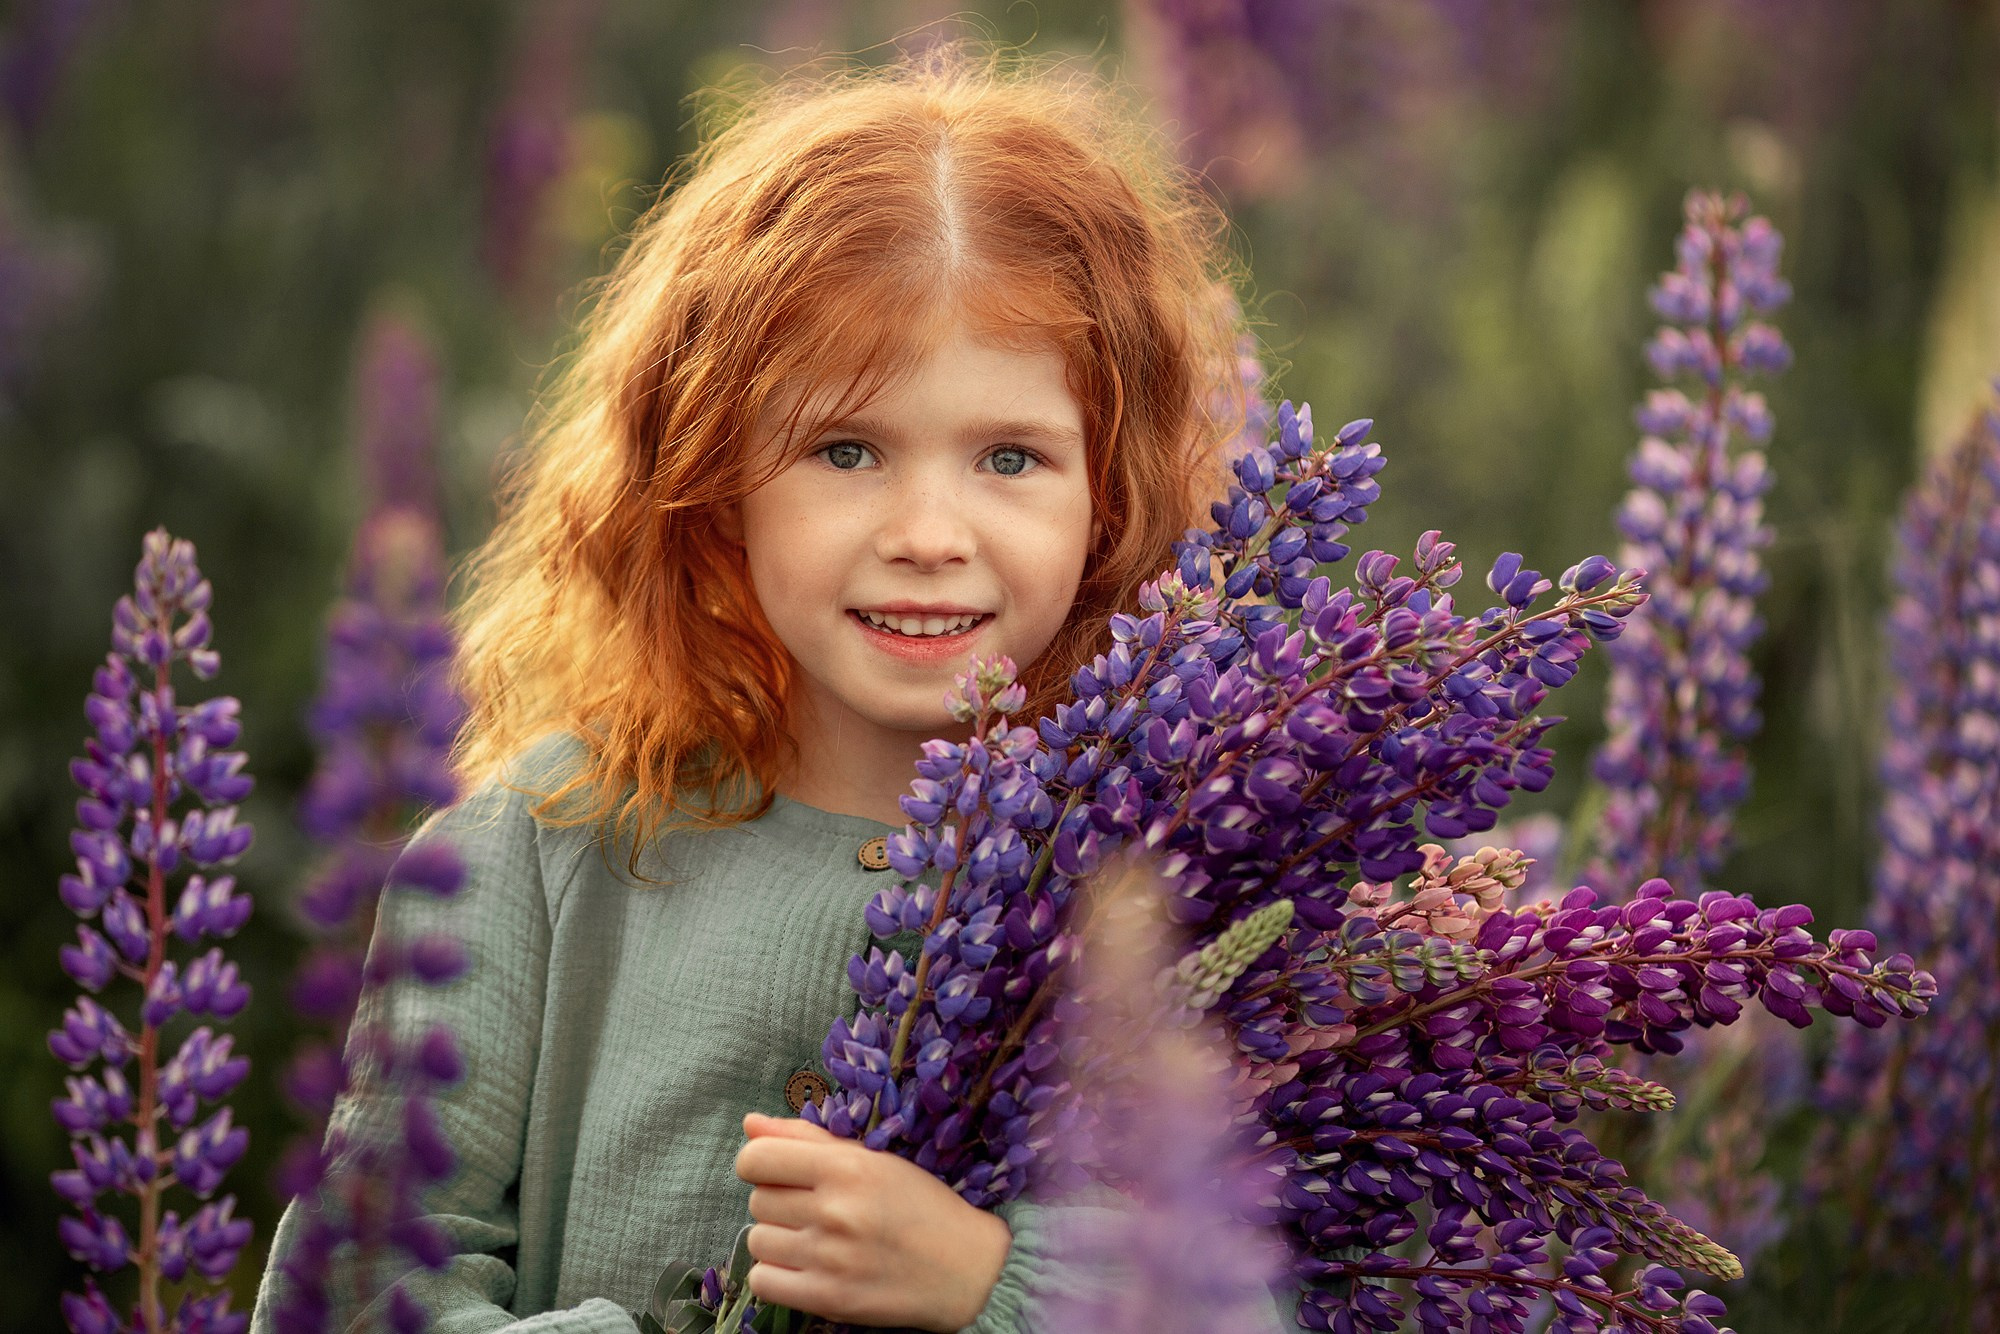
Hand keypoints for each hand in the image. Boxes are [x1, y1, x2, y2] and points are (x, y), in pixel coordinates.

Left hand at [733, 1111, 1012, 1331]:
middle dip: (778, 1202)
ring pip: (757, 1240)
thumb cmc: (920, 1205)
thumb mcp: (872, 1160)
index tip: (777, 1173)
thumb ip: (808, 1139)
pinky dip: (776, 1275)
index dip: (759, 1164)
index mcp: (847, 1168)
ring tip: (814, 1239)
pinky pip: (762, 1282)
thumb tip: (750, 1124)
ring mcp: (830, 1259)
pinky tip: (805, 1267)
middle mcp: (835, 1211)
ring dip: (778, 1239)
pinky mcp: (828, 1299)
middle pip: (757, 1200)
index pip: (756, 1159)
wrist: (966, 1269)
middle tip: (814, 1208)